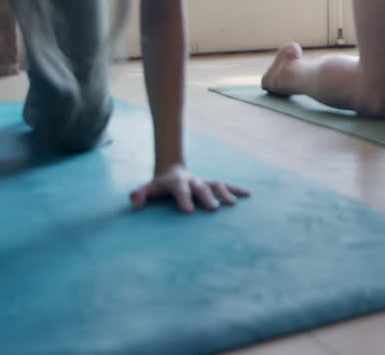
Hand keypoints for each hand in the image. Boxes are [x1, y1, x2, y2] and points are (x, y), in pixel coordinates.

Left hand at [129, 164, 248, 212]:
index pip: (180, 190)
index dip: (184, 200)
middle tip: (213, 208)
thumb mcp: (145, 189)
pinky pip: (226, 186)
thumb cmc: (158, 187)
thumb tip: (136, 205)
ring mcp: (204, 182)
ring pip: (216, 185)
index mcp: (176, 182)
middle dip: (207, 197)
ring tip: (231, 204)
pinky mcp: (212, 184)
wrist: (172, 172)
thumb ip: (138, 196)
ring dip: (225, 193)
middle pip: (201, 188)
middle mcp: (193, 180)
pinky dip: (236, 189)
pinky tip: (247, 195)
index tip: (188, 212)